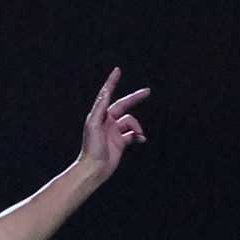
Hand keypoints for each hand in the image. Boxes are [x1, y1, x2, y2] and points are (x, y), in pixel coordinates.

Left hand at [76, 68, 150, 184]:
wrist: (94, 169)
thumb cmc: (91, 148)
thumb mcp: (94, 125)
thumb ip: (100, 108)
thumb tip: (105, 92)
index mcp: (100, 115)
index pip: (108, 94)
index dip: (112, 82)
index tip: (117, 70)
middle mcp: (107, 121)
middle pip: (124, 105)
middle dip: (135, 98)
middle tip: (147, 91)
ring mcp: (114, 132)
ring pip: (131, 122)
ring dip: (136, 127)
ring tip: (138, 135)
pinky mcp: (120, 142)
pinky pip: (133, 134)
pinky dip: (138, 135)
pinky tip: (141, 139)